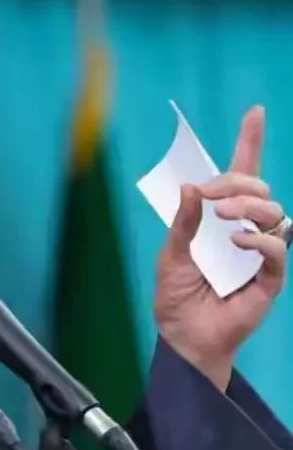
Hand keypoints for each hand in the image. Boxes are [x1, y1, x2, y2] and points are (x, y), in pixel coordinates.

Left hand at [154, 105, 287, 388]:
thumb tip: (191, 187)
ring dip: (249, 206)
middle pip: (257, 189)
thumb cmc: (176, 298)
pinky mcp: (271, 276)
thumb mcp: (171, 255)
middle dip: (236, 183)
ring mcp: (261, 251)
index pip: (241, 176)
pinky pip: (278, 247)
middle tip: (211, 199)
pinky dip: (260, 238)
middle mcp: (245, 230)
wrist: (184, 337)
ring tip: (223, 217)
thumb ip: (183, 224)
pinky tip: (238, 241)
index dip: (249, 143)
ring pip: (273, 212)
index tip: (255, 112)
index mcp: (219, 221)